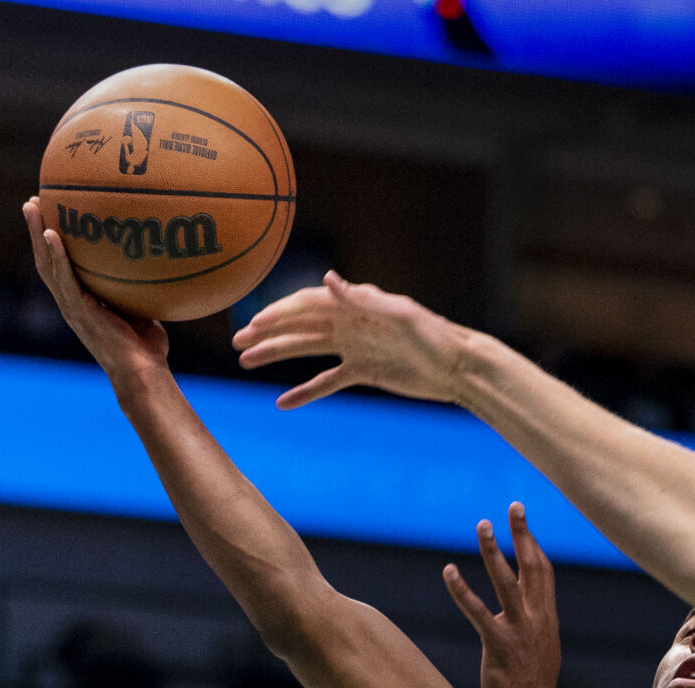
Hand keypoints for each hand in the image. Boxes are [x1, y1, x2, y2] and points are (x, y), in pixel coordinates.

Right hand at [19, 197, 169, 382]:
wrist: (142, 373)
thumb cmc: (145, 346)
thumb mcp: (139, 308)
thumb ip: (135, 287)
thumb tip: (152, 260)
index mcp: (80, 301)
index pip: (60, 266)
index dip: (52, 242)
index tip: (50, 214)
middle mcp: (70, 302)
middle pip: (46, 260)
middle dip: (37, 230)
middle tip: (33, 202)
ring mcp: (71, 307)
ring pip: (47, 265)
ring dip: (37, 234)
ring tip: (32, 207)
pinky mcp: (78, 312)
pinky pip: (64, 279)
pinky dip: (57, 256)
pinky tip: (52, 234)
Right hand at [231, 272, 471, 408]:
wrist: (458, 368)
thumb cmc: (435, 336)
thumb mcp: (401, 316)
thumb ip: (362, 299)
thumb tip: (328, 278)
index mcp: (356, 305)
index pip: (308, 304)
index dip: (279, 313)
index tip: (253, 324)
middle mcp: (350, 323)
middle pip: (300, 326)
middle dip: (267, 332)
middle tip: (236, 343)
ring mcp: (355, 347)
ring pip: (306, 351)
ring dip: (276, 355)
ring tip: (245, 363)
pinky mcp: (364, 371)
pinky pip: (327, 381)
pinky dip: (305, 391)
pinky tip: (282, 403)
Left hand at [443, 504, 567, 687]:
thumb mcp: (541, 652)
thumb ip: (535, 629)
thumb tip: (531, 621)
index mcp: (546, 619)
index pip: (543, 573)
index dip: (533, 545)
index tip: (523, 524)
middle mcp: (537, 619)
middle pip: (532, 566)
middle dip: (523, 534)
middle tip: (514, 505)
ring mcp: (520, 631)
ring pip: (507, 581)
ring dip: (494, 551)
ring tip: (483, 525)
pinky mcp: (500, 646)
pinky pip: (478, 612)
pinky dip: (462, 591)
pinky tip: (448, 572)